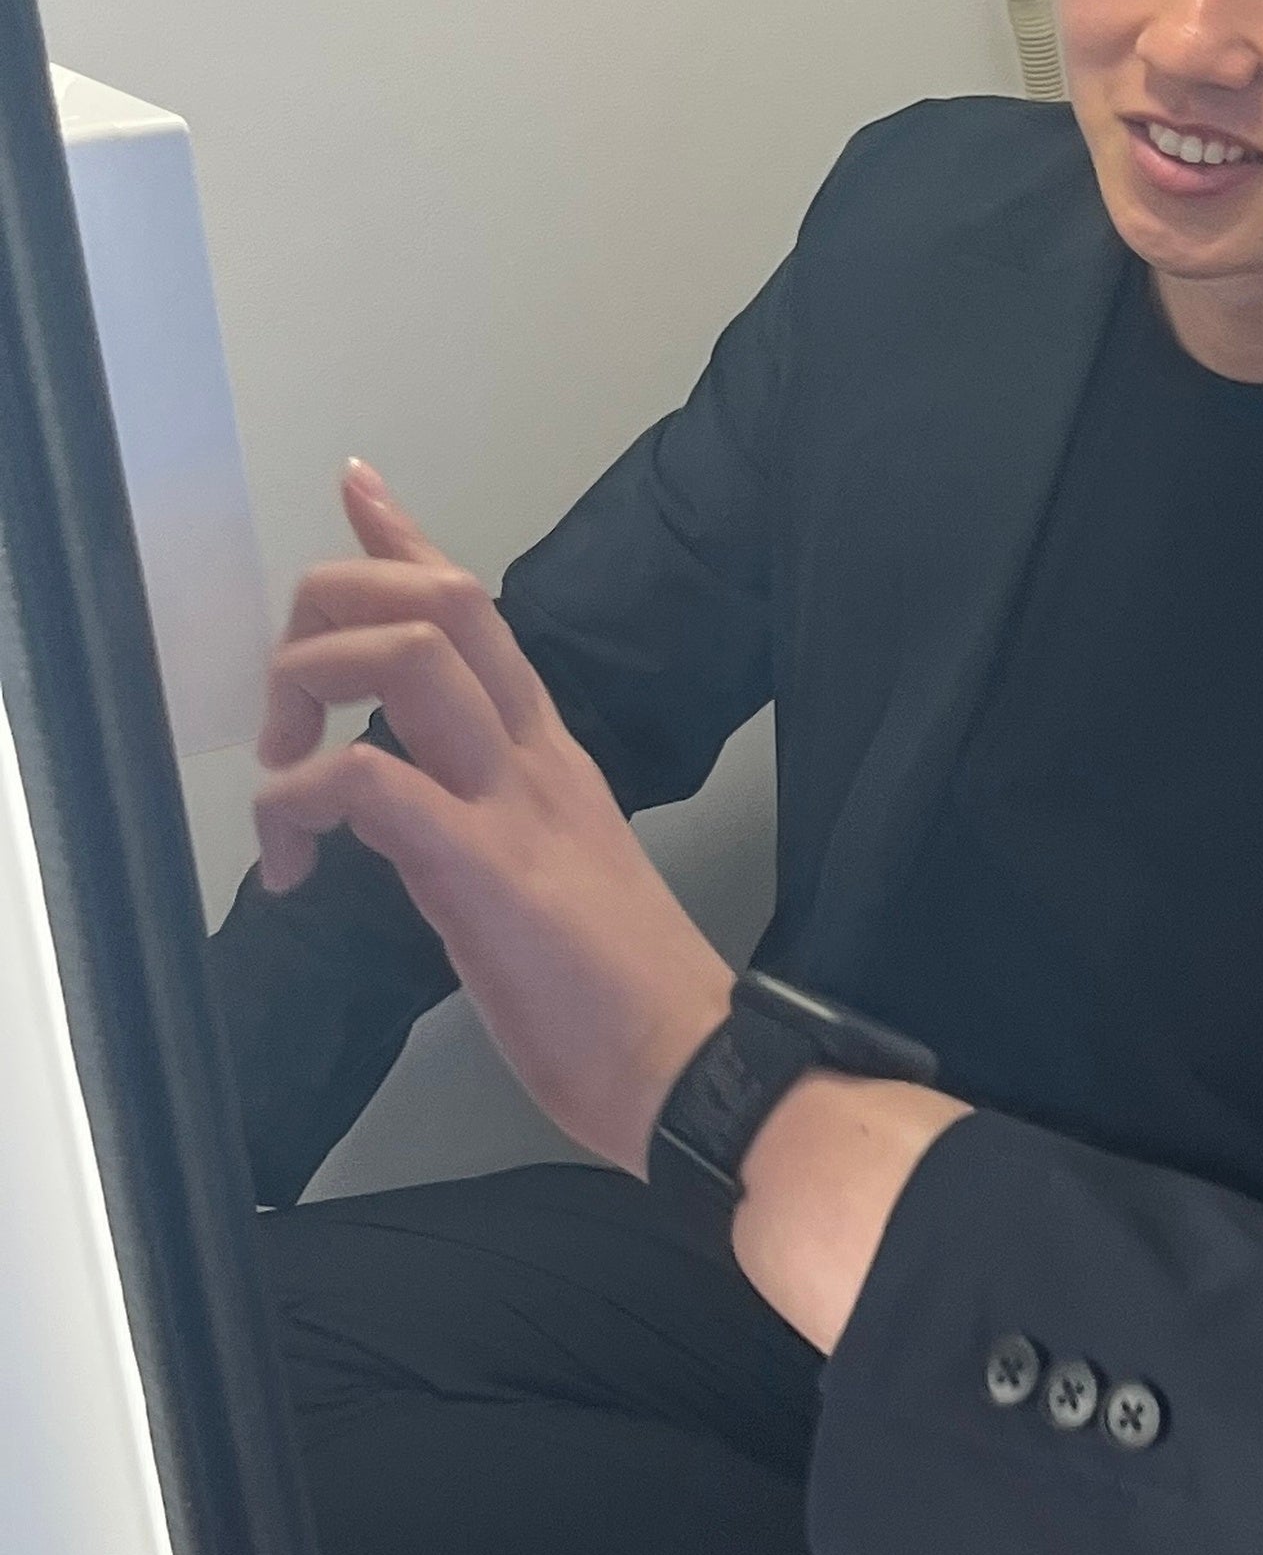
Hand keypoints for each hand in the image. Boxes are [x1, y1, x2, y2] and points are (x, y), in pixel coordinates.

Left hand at [251, 464, 732, 1174]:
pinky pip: (373, 782)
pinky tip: (290, 856)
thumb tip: (397, 816)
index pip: (482, 616)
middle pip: (437, 604)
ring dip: (308, 688)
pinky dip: (303, 798)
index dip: (408, 542)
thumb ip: (473, 824)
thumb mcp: (543, 879)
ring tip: (281, 779)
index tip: (358, 487)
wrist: (689, 1067)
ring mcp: (513, 805)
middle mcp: (535, 758)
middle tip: (283, 708)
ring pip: (405, 659)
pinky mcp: (485, 870)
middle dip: (328, 611)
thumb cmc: (618, 997)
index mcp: (550, 757)